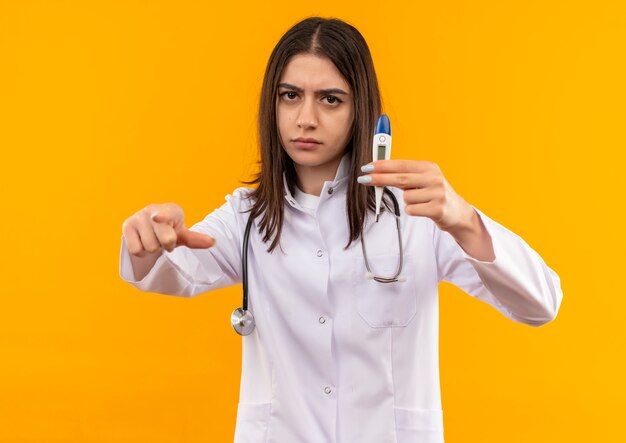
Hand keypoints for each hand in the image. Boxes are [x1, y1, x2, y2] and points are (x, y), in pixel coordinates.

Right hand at [122, 203, 214, 255]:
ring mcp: (138, 216)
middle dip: (167, 245)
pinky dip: (142, 251)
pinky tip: (144, 242)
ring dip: (153, 248)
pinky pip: (136, 249)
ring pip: (149, 247)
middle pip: (165, 241)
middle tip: (164, 239)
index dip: (163, 216)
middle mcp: (152, 209)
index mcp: (171, 210)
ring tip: (154, 239)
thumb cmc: (169, 228)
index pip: (166, 214)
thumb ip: (195, 239)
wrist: (151, 224)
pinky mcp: (126, 225)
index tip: (157, 217)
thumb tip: (213, 242)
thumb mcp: (182, 233)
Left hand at [357, 160, 474, 232]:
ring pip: (406, 197)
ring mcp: (437, 193)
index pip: (401, 164)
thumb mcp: (423, 179)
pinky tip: (424, 209)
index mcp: (429, 167)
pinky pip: (411, 210)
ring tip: (421, 201)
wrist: (458, 213)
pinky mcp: (437, 209)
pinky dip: (413, 211)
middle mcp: (434, 178)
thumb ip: (405, 175)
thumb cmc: (435, 194)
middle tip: (363, 178)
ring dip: (408, 201)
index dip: (383, 165)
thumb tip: (378, 171)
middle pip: (400, 178)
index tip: (367, 167)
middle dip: (379, 178)